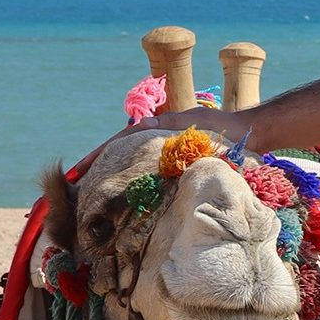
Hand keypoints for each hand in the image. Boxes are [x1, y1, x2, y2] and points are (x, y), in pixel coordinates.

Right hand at [66, 107, 258, 177]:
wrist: (247, 133)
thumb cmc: (223, 127)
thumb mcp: (195, 121)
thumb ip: (169, 122)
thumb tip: (141, 121)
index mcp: (155, 128)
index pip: (118, 142)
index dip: (96, 156)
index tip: (76, 171)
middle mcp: (155, 139)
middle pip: (117, 154)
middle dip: (95, 168)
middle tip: (73, 187)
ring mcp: (163, 151)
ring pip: (129, 165)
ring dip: (109, 176)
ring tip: (88, 195)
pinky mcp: (174, 163)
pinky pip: (146, 173)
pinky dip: (131, 182)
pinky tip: (121, 197)